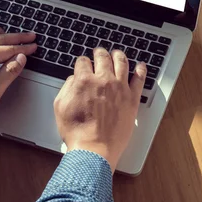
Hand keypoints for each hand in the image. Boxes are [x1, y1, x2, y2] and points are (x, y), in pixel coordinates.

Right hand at [54, 48, 146, 169]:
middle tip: (99, 52)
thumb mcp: (60, 107)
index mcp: (84, 81)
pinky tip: (141, 65)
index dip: (82, 62)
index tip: (84, 63)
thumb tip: (73, 79)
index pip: (83, 62)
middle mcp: (103, 80)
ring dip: (118, 55)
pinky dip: (140, 69)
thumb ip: (67, 88)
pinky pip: (139, 79)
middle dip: (99, 53)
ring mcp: (120, 88)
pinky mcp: (132, 98)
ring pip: (122, 62)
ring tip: (117, 54)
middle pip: (103, 57)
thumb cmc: (77, 132)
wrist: (94, 149)